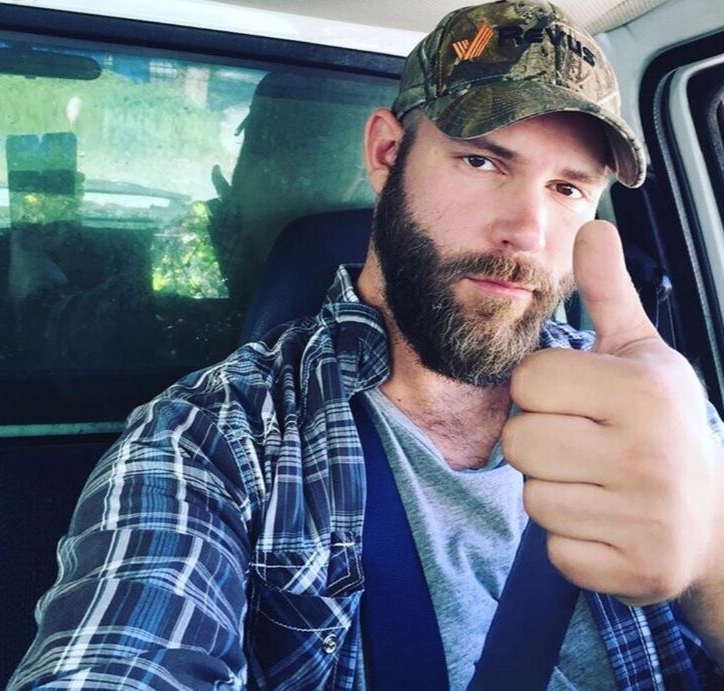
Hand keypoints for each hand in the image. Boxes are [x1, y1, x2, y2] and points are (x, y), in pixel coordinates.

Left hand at [502, 220, 723, 605]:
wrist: (715, 519)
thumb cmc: (662, 423)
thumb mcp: (642, 353)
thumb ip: (608, 293)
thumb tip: (590, 227)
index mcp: (642, 389)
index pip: (529, 382)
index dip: (541, 392)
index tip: (576, 402)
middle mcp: (647, 452)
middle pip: (519, 441)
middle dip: (541, 442)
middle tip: (584, 446)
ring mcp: (645, 517)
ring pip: (532, 498)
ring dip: (555, 491)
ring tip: (598, 484)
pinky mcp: (636, 569)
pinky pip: (556, 549)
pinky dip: (572, 540)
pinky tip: (608, 523)